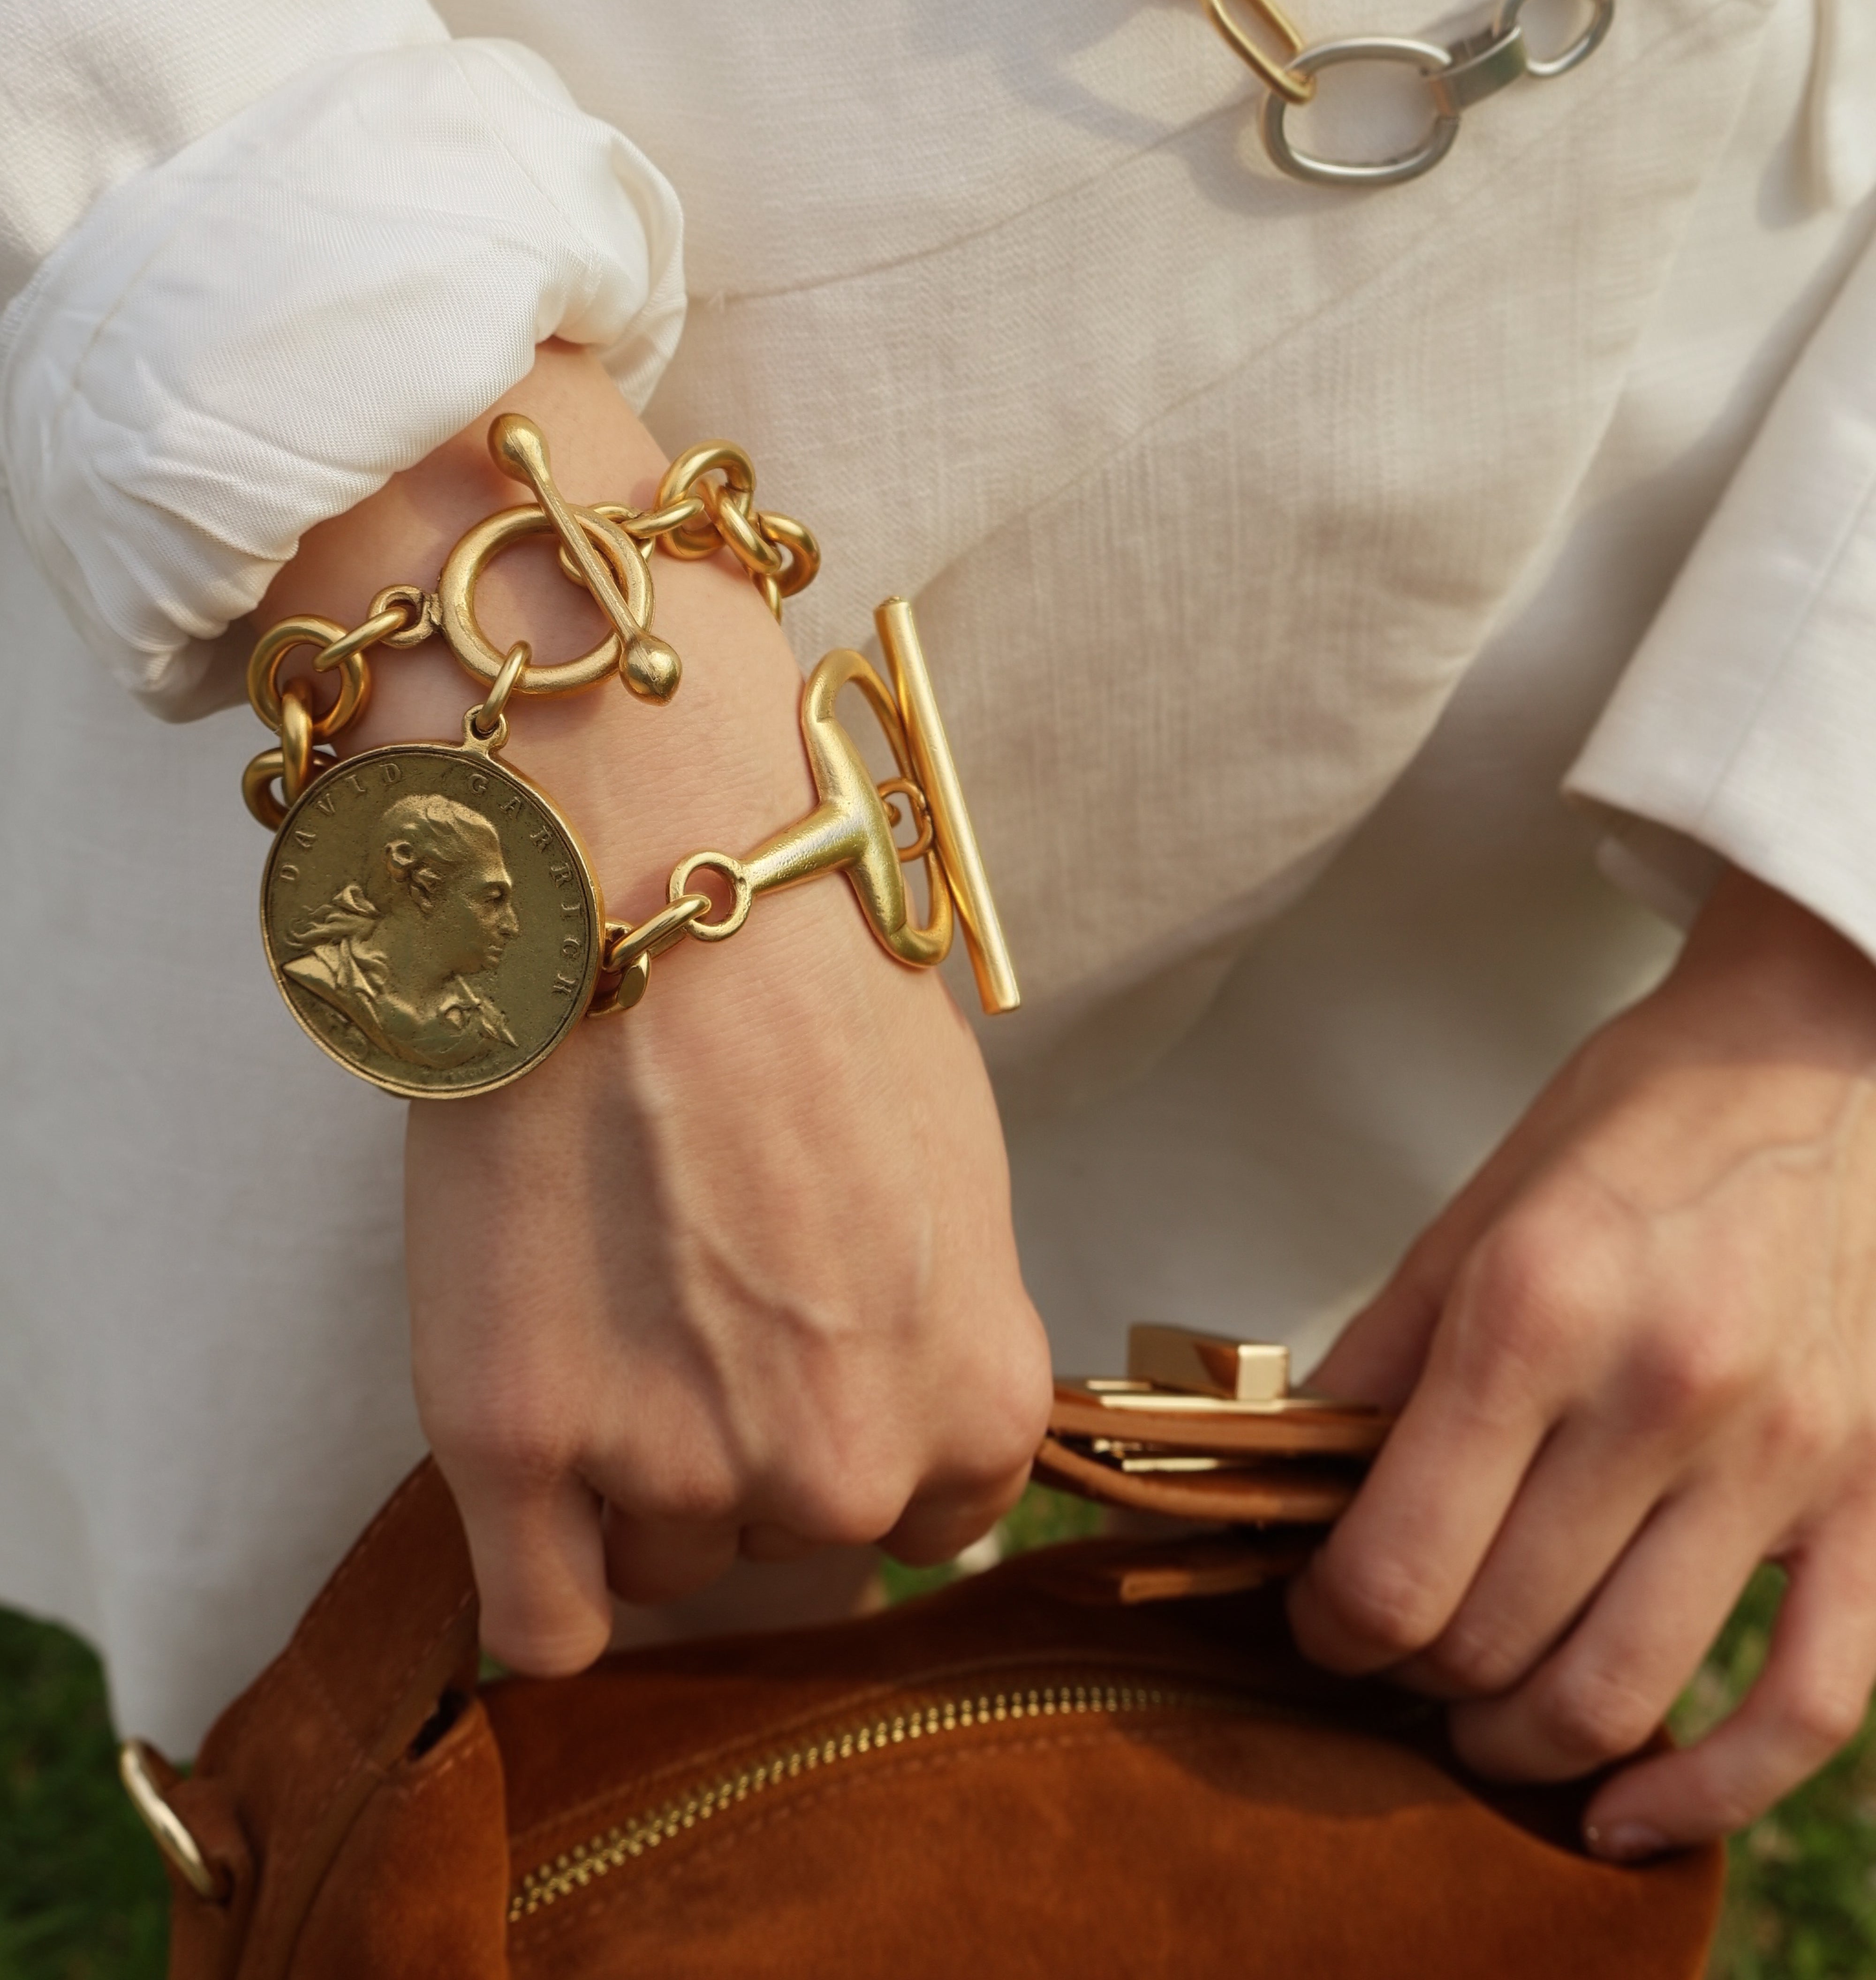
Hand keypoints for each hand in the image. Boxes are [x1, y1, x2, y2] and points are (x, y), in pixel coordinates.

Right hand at [261, 344, 1051, 1674]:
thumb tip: (890, 1371)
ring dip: (624, 1464)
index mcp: (979, 1400)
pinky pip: (538, 1625)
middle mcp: (843, 1465)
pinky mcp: (519, 1448)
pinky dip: (535, 1562)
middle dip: (738, 1441)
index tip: (797, 1355)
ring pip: (658, 1561)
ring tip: (598, 1281)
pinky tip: (531, 1449)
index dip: (855, 1431)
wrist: (642, 876)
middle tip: (681, 1291)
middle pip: (787, 1542)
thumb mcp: (949, 1167)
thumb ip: (934, 1318)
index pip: (933, 1521)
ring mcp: (679, 1468)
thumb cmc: (808, 986)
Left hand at [1287, 868, 1875, 1858]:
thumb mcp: (1472, 1219)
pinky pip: (1810, 1706)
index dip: (1328, 1624)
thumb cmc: (1628, 1133)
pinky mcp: (1872, 1498)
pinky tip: (1627, 1815)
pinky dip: (1712, 1793)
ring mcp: (1782, 1458)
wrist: (1811, 1063)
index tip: (1314, 1617)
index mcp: (1536, 1311)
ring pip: (1624, 1693)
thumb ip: (1380, 1364)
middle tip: (1386, 1657)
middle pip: (1496, 1639)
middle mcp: (1662, 1393)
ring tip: (1474, 1722)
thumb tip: (1288, 1491)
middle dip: (1410, 1677)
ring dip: (1523, 1744)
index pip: (1396, 1564)